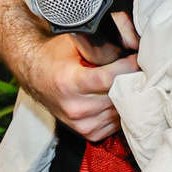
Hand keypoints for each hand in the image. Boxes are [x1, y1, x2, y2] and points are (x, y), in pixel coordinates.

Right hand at [21, 29, 141, 141]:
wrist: (35, 76)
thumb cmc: (55, 56)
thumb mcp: (73, 40)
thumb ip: (100, 39)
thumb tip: (132, 38)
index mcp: (69, 83)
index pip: (108, 79)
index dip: (127, 67)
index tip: (135, 58)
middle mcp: (74, 106)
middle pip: (117, 95)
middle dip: (129, 80)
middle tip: (133, 68)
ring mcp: (81, 123)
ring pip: (120, 110)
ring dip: (125, 96)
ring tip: (122, 82)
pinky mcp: (87, 132)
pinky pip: (115, 124)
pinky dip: (118, 110)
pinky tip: (112, 97)